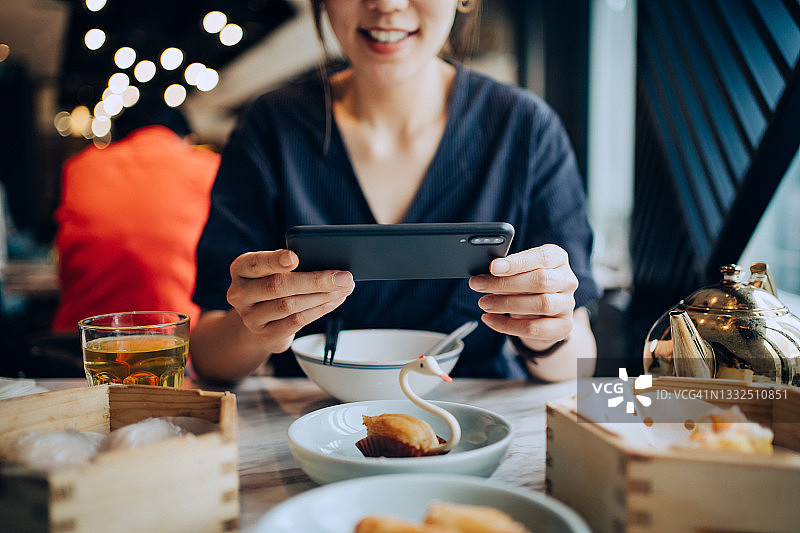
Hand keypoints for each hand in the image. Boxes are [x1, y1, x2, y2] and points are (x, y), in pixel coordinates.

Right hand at [226, 250, 354, 354]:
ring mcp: (251, 317)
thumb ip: (291, 265)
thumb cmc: (273, 286)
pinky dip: (320, 309)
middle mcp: (240, 293)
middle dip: (315, 280)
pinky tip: (335, 301)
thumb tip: (330, 267)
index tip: (296, 258)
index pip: (255, 262)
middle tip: (343, 277)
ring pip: (290, 305)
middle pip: (278, 286)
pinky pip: (296, 321)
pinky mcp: (266, 335)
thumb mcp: (274, 270)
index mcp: (241, 269)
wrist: (260, 321)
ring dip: (323, 296)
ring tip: (345, 288)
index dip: (274, 260)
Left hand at [468, 244, 577, 350]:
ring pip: (541, 304)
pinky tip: (489, 319)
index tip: (493, 267)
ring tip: (484, 303)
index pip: (543, 257)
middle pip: (541, 280)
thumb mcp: (519, 271)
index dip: (518, 262)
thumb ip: (507, 269)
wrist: (542, 314)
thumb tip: (485, 274)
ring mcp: (568, 304)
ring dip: (507, 304)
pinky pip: (535, 329)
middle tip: (478, 285)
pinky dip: (507, 326)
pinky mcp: (563, 327)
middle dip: (505, 283)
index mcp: (558, 258)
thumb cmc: (526, 285)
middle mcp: (568, 280)